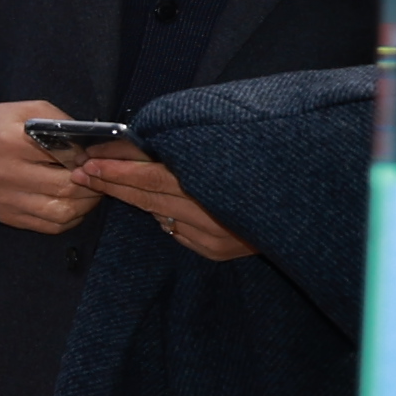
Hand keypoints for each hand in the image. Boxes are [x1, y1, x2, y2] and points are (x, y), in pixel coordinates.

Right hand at [0, 101, 101, 234]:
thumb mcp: (27, 110)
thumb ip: (61, 123)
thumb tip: (91, 146)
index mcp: (11, 142)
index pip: (66, 156)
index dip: (87, 158)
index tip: (92, 156)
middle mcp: (6, 174)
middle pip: (67, 188)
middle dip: (92, 182)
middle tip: (97, 174)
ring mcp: (6, 199)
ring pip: (62, 212)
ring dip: (85, 202)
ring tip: (87, 189)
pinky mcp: (7, 215)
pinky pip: (50, 225)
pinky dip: (70, 216)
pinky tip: (71, 202)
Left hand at [79, 153, 255, 261]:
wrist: (312, 213)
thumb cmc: (271, 170)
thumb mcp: (237, 151)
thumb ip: (195, 152)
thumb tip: (153, 144)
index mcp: (217, 186)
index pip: (155, 179)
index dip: (121, 170)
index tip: (91, 162)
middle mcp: (213, 216)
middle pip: (150, 197)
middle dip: (113, 183)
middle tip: (82, 172)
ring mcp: (213, 238)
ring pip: (160, 214)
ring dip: (130, 197)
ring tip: (99, 181)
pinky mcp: (215, 251)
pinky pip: (177, 229)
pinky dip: (162, 214)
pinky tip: (145, 202)